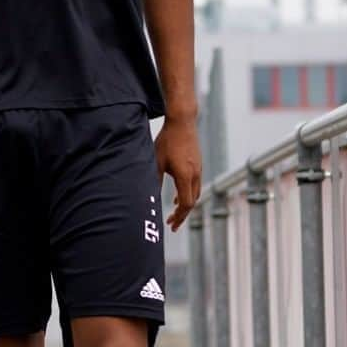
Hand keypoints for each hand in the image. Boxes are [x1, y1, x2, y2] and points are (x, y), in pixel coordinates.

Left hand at [155, 115, 201, 229]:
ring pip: (195, 193)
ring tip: (175, 211)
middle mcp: (195, 174)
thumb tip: (148, 197)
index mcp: (185, 176)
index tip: (171, 224)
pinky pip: (195, 184)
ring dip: (185, 204)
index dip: (179, 217)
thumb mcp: (156, 161)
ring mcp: (198, 169)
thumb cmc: (167, 141)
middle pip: (192, 201)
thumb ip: (154, 180)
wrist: (182, 122)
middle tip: (172, 223)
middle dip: (182, 214)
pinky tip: (179, 194)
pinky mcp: (197, 164)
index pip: (186, 204)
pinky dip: (187, 193)